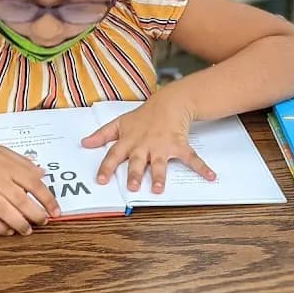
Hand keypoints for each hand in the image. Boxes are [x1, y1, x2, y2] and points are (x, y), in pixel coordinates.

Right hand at [0, 141, 60, 235]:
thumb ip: (21, 162)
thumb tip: (42, 173)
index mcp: (6, 165)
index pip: (34, 184)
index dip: (48, 199)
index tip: (56, 210)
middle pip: (23, 201)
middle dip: (37, 215)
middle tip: (43, 222)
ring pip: (7, 212)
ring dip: (20, 224)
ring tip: (27, 231)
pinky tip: (7, 230)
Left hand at [81, 91, 215, 193]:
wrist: (169, 103)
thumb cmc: (143, 116)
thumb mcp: (119, 123)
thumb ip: (101, 134)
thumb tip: (83, 143)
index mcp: (128, 141)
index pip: (114, 155)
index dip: (106, 167)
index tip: (101, 180)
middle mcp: (143, 145)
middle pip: (137, 161)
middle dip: (134, 174)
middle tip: (131, 187)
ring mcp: (162, 146)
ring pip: (159, 163)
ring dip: (158, 176)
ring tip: (157, 189)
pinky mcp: (178, 146)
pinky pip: (190, 158)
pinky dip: (201, 167)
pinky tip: (210, 177)